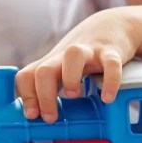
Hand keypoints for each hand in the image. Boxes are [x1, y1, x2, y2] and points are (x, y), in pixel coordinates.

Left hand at [16, 8, 138, 123]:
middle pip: (44, 70)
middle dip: (44, 96)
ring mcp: (89, 51)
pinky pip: (111, 64)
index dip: (26, 96)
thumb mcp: (64, 66)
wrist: (115, 24)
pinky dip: (110, 82)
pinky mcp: (112, 51)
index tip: (32, 116)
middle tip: (51, 117)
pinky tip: (107, 98)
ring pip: (73, 56)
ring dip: (70, 79)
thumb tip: (43, 118)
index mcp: (53, 62)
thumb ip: (53, 87)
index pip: (27, 76)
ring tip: (75, 95)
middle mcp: (66, 55)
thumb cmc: (86, 54)